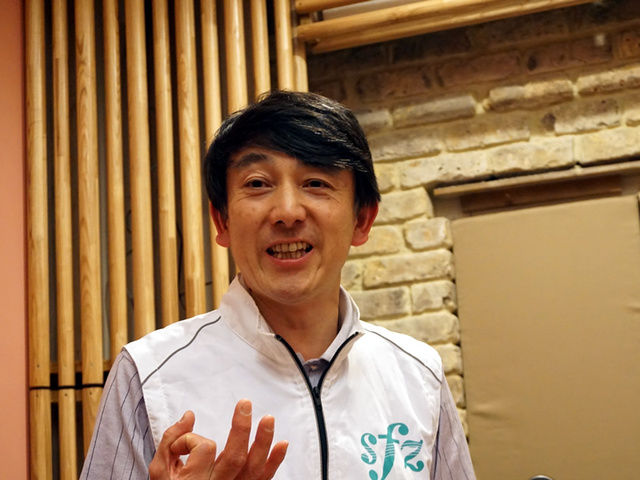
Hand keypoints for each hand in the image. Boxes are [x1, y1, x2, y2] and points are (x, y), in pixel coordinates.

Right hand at [149, 399, 287, 479]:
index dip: (192, 439)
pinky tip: (283, 443)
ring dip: (263, 442)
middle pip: (235, 457)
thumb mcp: (160, 471)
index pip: (204, 449)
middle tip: (245, 403)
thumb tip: (189, 415)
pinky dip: (275, 462)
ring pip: (253, 469)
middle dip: (242, 428)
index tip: (181, 445)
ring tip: (269, 418)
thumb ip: (170, 440)